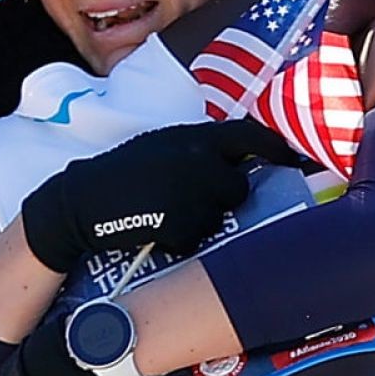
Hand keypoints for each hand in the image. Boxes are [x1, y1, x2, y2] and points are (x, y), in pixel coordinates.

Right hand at [21, 119, 298, 272]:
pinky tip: (157, 229)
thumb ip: (198, 150)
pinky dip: (183, 239)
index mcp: (194, 137)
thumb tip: (237, 163)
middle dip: (223, 197)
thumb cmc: (121, 173)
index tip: (291, 162)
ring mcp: (194, 195)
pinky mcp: (183, 226)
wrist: (82, 202)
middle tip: (195, 202)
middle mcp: (200, 162)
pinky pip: (198, 238)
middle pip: (237, 187)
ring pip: (219, 216)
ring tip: (166, 213)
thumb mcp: (162, 146)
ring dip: (202, 219)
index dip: (276, 150)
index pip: (250, 136)